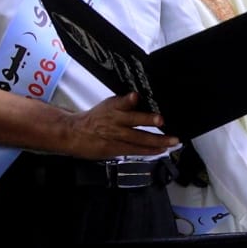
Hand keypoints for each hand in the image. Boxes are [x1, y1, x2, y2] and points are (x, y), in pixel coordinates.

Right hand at [63, 93, 177, 158]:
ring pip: (138, 138)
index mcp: (112, 107)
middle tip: (161, 120)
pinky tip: (162, 150)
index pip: (121, 102)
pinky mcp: (115, 149)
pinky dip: (150, 151)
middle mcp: (114, 121)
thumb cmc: (95, 118)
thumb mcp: (108, 105)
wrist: (75, 134)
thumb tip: (142, 99)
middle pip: (132, 120)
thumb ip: (125, 103)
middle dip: (148, 120)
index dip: (128, 100)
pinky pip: (135, 150)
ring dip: (157, 140)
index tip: (135, 97)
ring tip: (171, 141)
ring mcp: (115, 136)